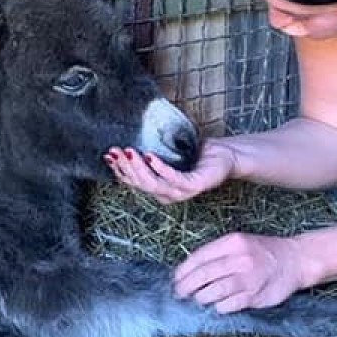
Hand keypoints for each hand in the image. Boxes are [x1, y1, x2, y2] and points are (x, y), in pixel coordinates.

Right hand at [104, 137, 235, 203]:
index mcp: (161, 188)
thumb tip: (130, 143)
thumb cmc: (199, 153)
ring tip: (129, 152)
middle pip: (141, 184)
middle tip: (115, 150)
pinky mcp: (195, 185)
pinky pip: (174, 179)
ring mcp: (182, 191)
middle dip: (125, 168)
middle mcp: (169, 194)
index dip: (120, 170)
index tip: (108, 154)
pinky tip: (149, 156)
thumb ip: (152, 153)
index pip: (135, 182)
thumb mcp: (169, 152)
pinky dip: (160, 169)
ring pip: (154, 185)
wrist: (227, 154)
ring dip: (138, 168)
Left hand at [173, 231, 308, 311]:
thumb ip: (217, 254)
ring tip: (198, 300)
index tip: (175, 279)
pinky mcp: (255, 295)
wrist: (294, 259)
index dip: (183, 270)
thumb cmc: (261, 252)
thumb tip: (188, 271)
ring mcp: (248, 277)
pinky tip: (218, 306)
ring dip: (201, 298)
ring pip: (214, 291)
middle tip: (180, 294)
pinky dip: (220, 307)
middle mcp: (239, 258)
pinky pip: (230, 304)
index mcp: (232, 242)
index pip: (199, 257)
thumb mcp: (239, 243)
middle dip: (187, 286)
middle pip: (204, 275)